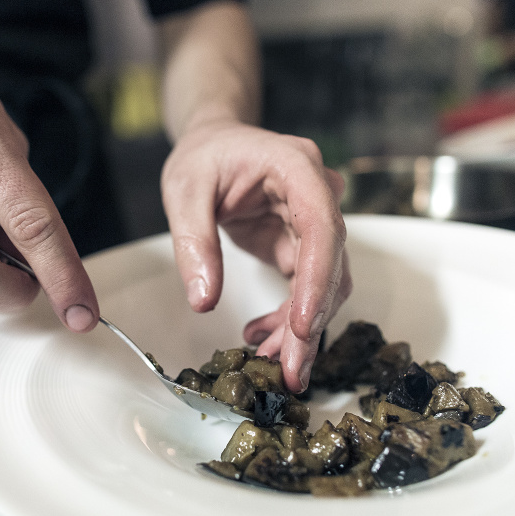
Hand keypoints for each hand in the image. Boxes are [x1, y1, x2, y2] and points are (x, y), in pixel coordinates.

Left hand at [161, 119, 351, 392]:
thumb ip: (194, 243)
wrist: (216, 144)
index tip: (302, 325)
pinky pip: (307, 289)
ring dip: (300, 329)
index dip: (316, 279)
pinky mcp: (303, 245)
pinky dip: (288, 319)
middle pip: (330, 265)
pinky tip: (260, 336)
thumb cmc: (204, 157)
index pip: (320, 226)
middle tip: (290, 372)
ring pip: (326, 284)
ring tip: (267, 361)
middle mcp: (319, 195)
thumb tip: (204, 301)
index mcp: (297, 167)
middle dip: (310, 322)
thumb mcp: (184, 190)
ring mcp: (314, 222)